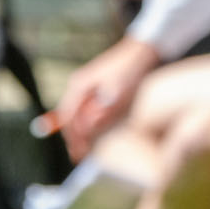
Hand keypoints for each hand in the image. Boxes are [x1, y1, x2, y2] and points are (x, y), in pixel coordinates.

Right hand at [56, 37, 160, 159]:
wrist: (141, 51)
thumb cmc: (130, 68)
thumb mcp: (120, 89)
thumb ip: (105, 108)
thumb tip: (90, 126)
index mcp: (79, 85)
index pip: (68, 118)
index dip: (73, 138)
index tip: (79, 153)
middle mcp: (78, 87)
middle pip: (69, 118)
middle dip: (73, 138)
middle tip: (79, 157)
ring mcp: (86, 89)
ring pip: (76, 116)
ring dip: (80, 133)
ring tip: (85, 151)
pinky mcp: (95, 91)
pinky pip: (85, 112)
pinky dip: (87, 125)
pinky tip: (94, 136)